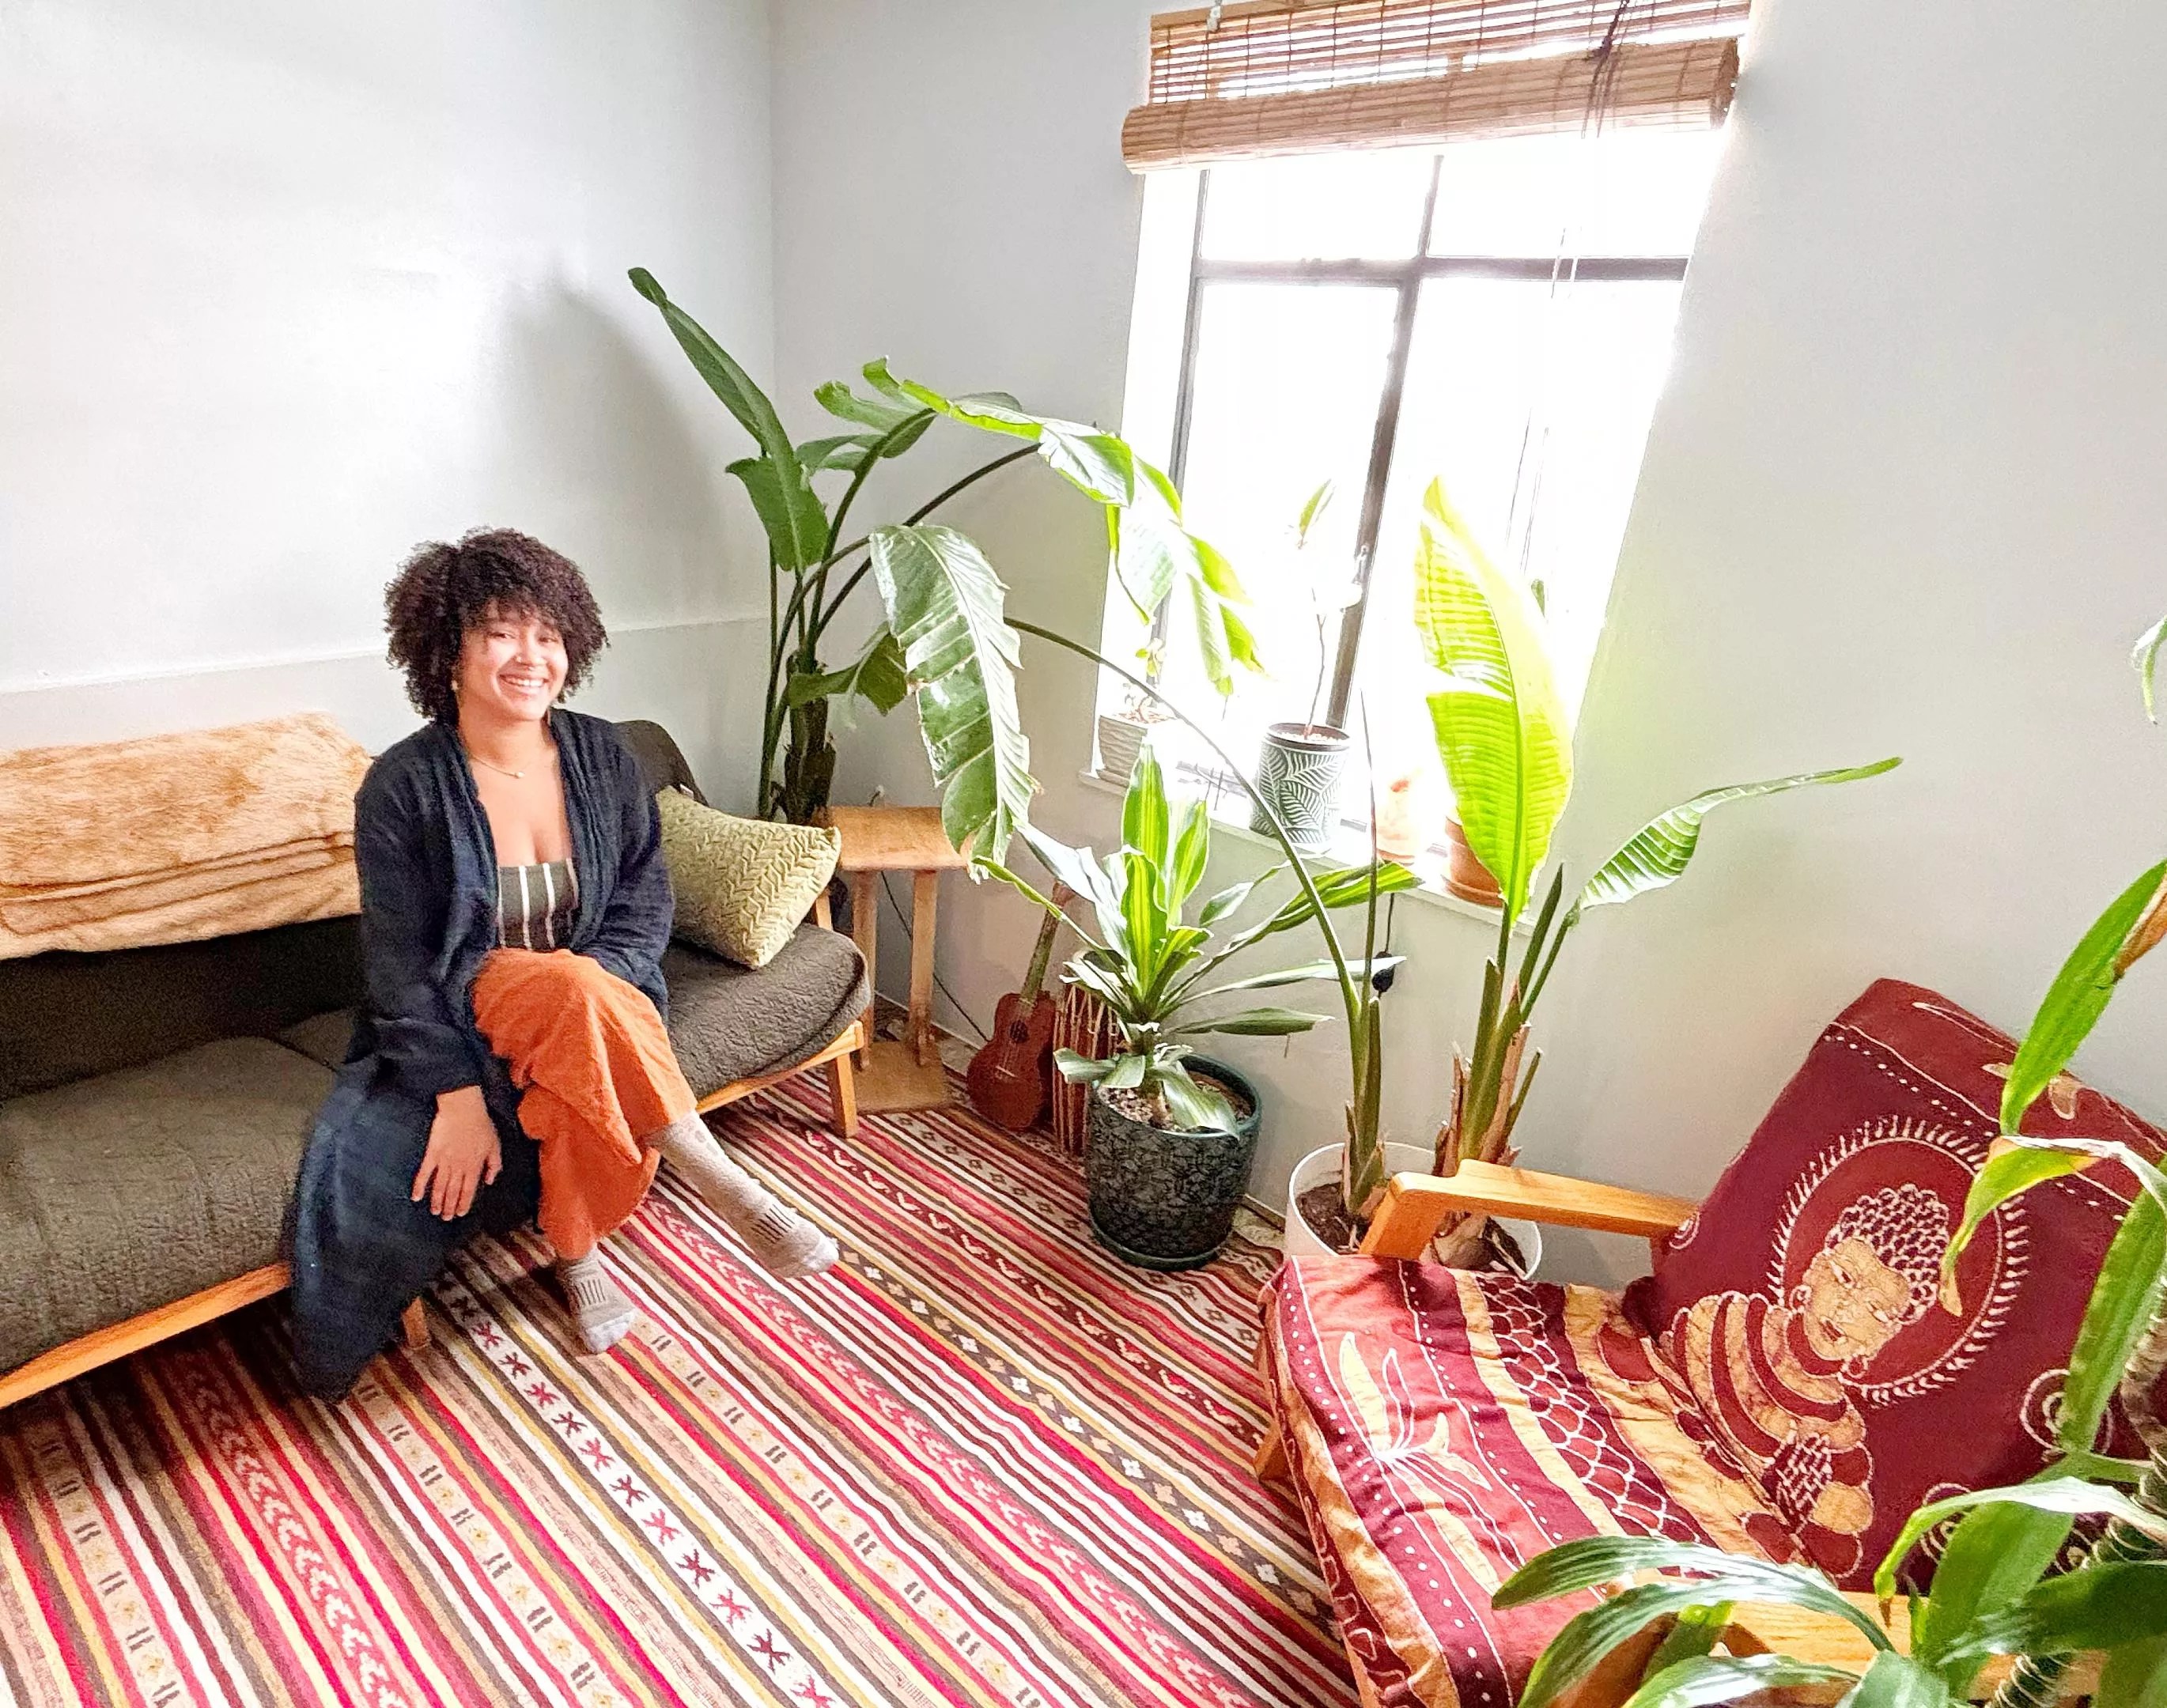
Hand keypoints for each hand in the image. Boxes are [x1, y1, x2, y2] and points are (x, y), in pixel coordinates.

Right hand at [412, 1085, 501, 1219]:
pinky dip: (419, 1186)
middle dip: (449, 1206)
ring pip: (440, 1186)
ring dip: (437, 1201)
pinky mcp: (432, 1154)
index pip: (469, 1190)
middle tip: (446, 1218)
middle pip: (453, 1191)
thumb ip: (494, 1165)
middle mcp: (459, 1168)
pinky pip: (424, 1173)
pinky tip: (415, 1197)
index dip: (464, 1202)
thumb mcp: (495, 1145)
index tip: (460, 1213)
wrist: (463, 1109)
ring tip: (435, 1212)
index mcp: (474, 1166)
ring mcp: (444, 1162)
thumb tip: (490, 1181)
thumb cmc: (481, 1124)